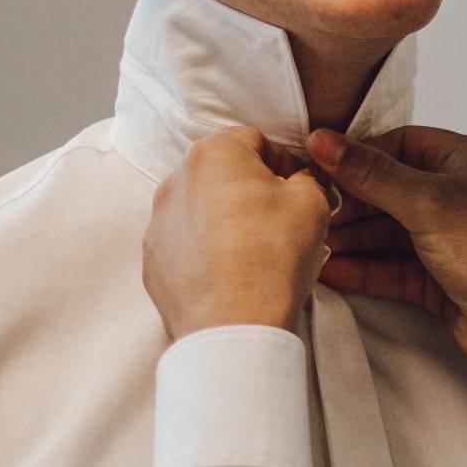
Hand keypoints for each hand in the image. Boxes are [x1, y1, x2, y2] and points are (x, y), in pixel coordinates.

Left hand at [144, 129, 335, 336]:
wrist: (233, 326)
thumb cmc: (272, 257)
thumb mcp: (313, 203)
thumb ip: (307, 179)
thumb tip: (300, 183)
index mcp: (215, 155)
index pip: (255, 140)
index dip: (283, 162)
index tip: (299, 188)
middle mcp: (176, 181)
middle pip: (222, 173)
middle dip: (251, 190)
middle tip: (279, 220)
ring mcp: (158, 222)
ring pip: (200, 208)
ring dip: (226, 220)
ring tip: (254, 252)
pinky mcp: (153, 260)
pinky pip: (184, 244)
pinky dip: (205, 251)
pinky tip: (230, 272)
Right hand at [308, 126, 466, 394]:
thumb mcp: (427, 201)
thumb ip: (370, 172)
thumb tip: (322, 139)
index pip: (403, 144)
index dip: (359, 155)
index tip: (318, 165)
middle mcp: (462, 194)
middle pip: (392, 189)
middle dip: (351, 203)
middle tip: (311, 211)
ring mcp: (452, 238)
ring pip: (390, 231)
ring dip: (353, 238)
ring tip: (313, 244)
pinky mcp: (442, 277)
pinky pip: (395, 266)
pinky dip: (365, 268)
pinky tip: (332, 271)